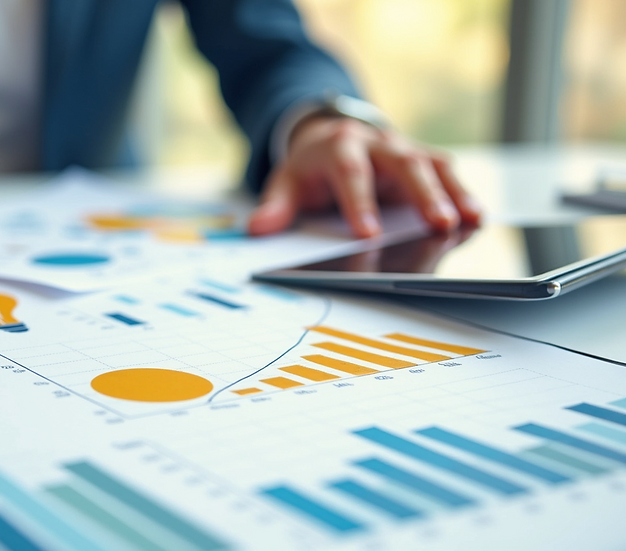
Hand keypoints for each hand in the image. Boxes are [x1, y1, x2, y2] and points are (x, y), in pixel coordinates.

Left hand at [248, 117, 481, 237]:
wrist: (334, 138)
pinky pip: (448, 175)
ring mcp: (406, 151)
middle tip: (437, 224)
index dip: (359, 202)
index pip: (350, 173)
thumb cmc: (312, 169)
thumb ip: (276, 206)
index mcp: (340, 146)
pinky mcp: (426, 162)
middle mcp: (378, 144)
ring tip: (469, 221)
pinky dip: (464, 195)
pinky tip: (476, 219)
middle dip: (422, 195)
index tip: (367, 233)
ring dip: (453, 194)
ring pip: (434, 167)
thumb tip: (257, 229)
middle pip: (404, 165)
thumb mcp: (287, 182)